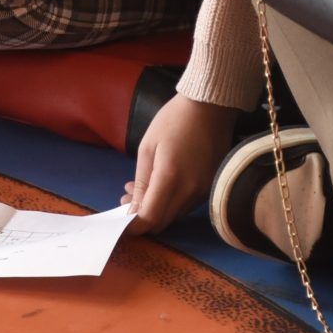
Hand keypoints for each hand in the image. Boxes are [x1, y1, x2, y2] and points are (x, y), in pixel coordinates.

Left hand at [124, 92, 236, 228]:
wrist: (210, 107)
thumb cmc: (173, 121)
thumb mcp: (148, 147)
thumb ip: (141, 182)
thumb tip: (134, 210)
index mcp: (171, 178)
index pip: (151, 218)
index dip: (134, 225)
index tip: (121, 219)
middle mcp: (190, 191)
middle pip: (163, 221)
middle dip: (142, 217)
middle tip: (126, 198)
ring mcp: (204, 191)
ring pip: (175, 214)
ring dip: (156, 208)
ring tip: (138, 188)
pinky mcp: (211, 187)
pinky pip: (187, 204)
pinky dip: (171, 201)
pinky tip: (160, 185)